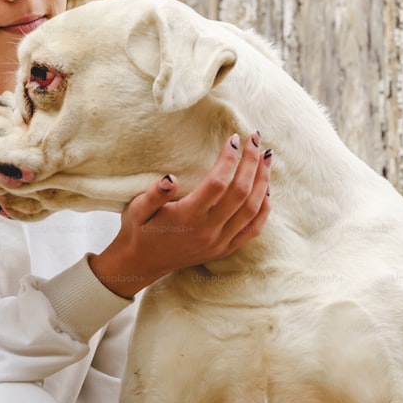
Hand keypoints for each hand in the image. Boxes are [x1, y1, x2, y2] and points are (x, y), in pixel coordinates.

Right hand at [92, 132, 271, 297]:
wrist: (142, 264)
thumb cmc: (139, 231)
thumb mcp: (136, 210)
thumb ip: (153, 195)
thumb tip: (170, 179)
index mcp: (187, 217)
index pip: (218, 183)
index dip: (229, 159)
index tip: (233, 138)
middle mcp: (207, 231)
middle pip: (241, 193)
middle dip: (252, 163)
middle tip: (256, 139)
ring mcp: (219, 242)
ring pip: (252, 209)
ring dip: (263, 181)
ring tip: (267, 158)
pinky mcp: (225, 249)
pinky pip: (253, 229)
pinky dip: (264, 208)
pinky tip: (266, 189)